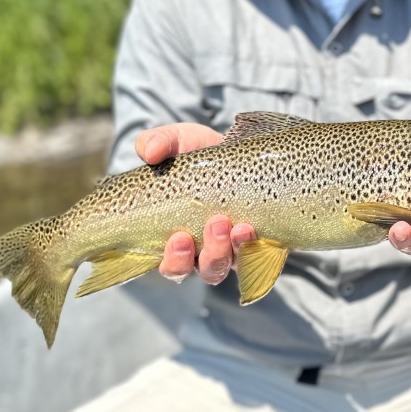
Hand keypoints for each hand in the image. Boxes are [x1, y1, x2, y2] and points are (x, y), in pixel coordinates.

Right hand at [134, 123, 255, 283]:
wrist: (233, 147)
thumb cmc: (194, 154)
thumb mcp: (174, 141)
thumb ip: (157, 143)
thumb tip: (149, 152)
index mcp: (179, 239)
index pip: (173, 266)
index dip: (175, 261)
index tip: (179, 239)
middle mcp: (207, 250)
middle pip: (209, 270)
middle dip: (212, 253)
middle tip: (216, 224)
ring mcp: (236, 244)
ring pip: (238, 262)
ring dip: (237, 248)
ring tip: (239, 226)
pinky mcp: (260, 236)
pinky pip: (260, 250)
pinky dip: (257, 243)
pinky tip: (254, 227)